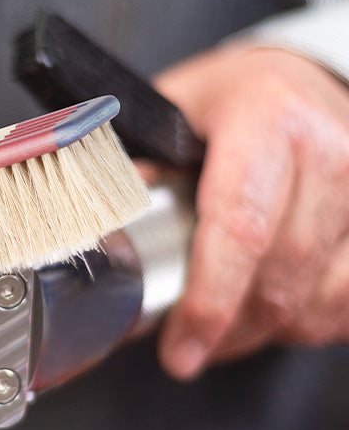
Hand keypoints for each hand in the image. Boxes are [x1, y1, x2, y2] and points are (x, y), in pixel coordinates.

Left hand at [153, 44, 348, 378]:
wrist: (298, 79)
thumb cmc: (226, 103)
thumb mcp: (167, 115)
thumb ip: (134, 171)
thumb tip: (103, 236)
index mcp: (267, 117)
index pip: (240, 226)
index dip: (209, 301)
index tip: (180, 349)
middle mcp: (332, 147)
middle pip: (283, 274)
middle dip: (231, 330)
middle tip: (190, 348)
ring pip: (324, 298)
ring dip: (271, 330)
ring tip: (229, 328)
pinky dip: (314, 320)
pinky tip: (279, 312)